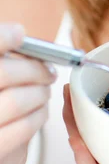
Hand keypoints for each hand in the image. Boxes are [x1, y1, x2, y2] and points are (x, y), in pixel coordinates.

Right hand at [0, 23, 55, 163]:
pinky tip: (39, 112)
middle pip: (5, 73)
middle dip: (35, 70)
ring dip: (40, 94)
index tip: (20, 34)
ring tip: (44, 93)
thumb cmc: (0, 105)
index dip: (4, 37)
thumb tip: (19, 37)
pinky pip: (23, 129)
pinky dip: (37, 117)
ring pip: (16, 101)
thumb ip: (3, 60)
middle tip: (49, 72)